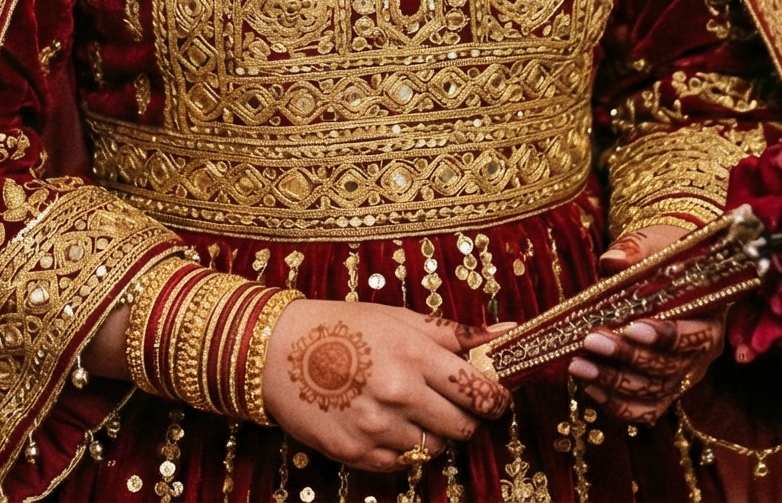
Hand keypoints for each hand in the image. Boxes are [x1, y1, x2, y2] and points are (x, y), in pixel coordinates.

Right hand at [262, 301, 508, 471]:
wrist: (274, 351)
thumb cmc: (340, 326)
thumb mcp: (399, 318)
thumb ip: (456, 333)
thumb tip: (507, 331)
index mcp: (415, 354)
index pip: (480, 392)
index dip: (495, 399)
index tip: (493, 399)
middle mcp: (399, 393)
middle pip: (462, 427)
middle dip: (464, 418)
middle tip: (448, 404)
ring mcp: (376, 427)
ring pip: (433, 448)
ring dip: (430, 433)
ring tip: (406, 409)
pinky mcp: (355, 452)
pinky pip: (401, 463)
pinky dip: (401, 448)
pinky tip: (383, 423)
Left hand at [570, 224, 725, 422]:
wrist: (665, 273)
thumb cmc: (664, 258)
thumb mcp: (654, 245)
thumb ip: (636, 251)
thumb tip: (613, 260)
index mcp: (709, 316)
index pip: (694, 335)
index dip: (665, 336)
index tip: (632, 327)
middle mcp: (700, 354)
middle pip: (668, 367)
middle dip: (627, 356)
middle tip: (592, 341)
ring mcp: (681, 376)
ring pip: (652, 392)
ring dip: (613, 383)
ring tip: (578, 365)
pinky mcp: (663, 392)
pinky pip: (643, 411)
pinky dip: (616, 405)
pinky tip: (589, 387)